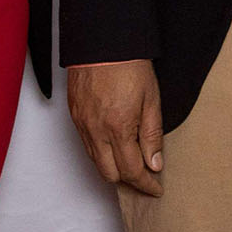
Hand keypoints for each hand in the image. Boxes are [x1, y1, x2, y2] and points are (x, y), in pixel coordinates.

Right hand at [67, 59, 164, 196]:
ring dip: (113, 168)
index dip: (146, 184)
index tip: (156, 189)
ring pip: (96, 162)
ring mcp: (83, 125)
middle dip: (129, 181)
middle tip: (145, 178)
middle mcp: (96, 132)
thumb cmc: (130, 66)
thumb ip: (152, 135)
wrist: (102, 42)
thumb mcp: (151, 100)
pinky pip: (86, 146)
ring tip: (131, 164)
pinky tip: (113, 147)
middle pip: (110, 174)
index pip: (132, 171)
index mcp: (118, 129)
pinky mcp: (74, 116)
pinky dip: (101, 154)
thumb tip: (155, 164)